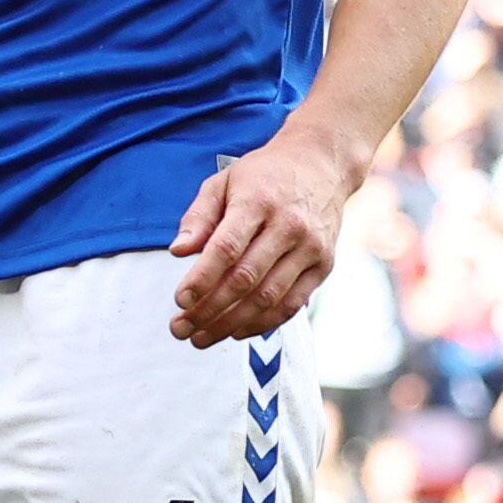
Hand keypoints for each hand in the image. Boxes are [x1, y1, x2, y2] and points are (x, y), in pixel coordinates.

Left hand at [165, 123, 363, 348]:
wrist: (322, 164)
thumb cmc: (264, 175)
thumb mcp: (224, 182)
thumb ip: (199, 217)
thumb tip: (178, 252)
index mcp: (258, 201)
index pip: (227, 248)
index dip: (202, 278)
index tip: (179, 299)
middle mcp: (289, 226)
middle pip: (245, 279)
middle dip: (209, 310)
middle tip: (180, 328)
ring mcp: (310, 248)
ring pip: (268, 298)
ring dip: (231, 324)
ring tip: (201, 338)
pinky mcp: (324, 266)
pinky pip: (292, 305)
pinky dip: (263, 324)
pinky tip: (236, 332)